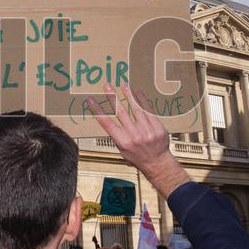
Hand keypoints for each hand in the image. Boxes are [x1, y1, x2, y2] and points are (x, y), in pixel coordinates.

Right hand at [87, 83, 188, 197]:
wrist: (157, 163)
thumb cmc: (137, 157)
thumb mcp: (122, 150)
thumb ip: (117, 135)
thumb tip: (109, 120)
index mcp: (123, 142)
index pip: (106, 123)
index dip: (97, 110)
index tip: (91, 100)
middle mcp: (134, 136)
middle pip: (120, 112)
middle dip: (112, 97)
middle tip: (107, 86)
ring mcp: (147, 131)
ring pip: (136, 109)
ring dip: (129, 95)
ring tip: (123, 85)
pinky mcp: (158, 128)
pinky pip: (149, 111)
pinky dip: (143, 101)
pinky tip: (138, 93)